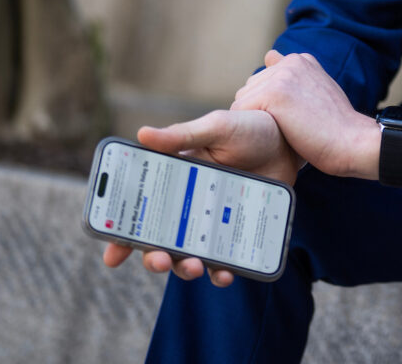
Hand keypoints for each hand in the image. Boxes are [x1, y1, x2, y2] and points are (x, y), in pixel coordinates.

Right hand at [100, 108, 300, 287]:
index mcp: (175, 180)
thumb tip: (142, 135)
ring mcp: (213, 221)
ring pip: (188, 255)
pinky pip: (224, 260)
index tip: (111, 256)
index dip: (121, 235)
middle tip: (158, 260)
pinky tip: (224, 273)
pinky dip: (221, 272)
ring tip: (193, 266)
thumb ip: (182, 135)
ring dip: (184, 268)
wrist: (290, 139)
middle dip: (153, 258)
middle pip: (160, 241)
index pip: (140, 211)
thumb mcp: (216, 128)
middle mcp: (189, 205)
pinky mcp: (237, 231)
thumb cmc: (249, 128)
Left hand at [232, 51, 378, 179]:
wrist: (352, 142)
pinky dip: (250, 130)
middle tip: (289, 127)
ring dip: (255, 121)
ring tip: (284, 131)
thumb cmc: (336, 126)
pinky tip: (273, 136)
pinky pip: (240, 113)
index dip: (270, 105)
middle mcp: (290, 62)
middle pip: (249, 90)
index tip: (293, 118)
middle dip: (259, 112)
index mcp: (300, 60)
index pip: (262, 81)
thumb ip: (294, 75)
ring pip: (242, 101)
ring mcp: (282, 76)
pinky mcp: (274, 94)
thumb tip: (269, 55)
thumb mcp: (317, 90)